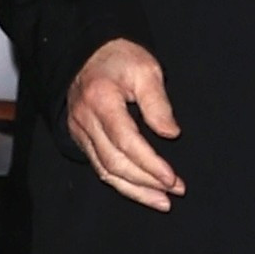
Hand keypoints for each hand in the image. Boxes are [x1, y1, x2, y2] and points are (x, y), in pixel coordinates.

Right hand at [67, 38, 184, 210]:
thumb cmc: (121, 58)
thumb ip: (158, 102)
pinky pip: (99, 166)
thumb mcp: (146, 69)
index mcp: (101, 99)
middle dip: (146, 182)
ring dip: (134, 190)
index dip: (150, 163)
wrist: (89, 52)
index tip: (172, 178)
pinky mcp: (81, 137)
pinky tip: (141, 191)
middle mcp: (85, 119)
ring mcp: (79, 131)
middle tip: (175, 190)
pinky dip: (121, 183)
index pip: (126, 141)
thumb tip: (170, 134)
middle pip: (114, 162)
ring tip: (162, 201)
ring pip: (105, 171)